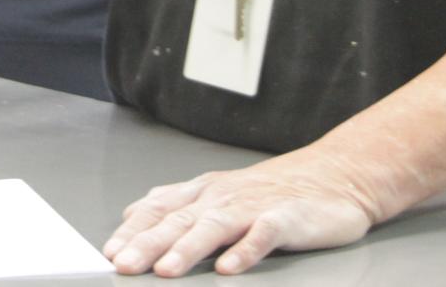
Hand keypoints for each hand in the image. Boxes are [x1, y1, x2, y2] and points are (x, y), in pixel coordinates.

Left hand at [101, 152, 377, 276]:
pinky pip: (264, 234)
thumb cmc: (274, 190)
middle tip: (124, 265)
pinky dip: (246, 250)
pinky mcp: (286, 218)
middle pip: (179, 220)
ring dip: (188, 248)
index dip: (133, 230)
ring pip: (214, 226)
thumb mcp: (218, 192)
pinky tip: (231, 268)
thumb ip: (177, 204)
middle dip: (147, 244)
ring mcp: (253, 206)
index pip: (159, 208)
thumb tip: (132, 213)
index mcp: (204, 192)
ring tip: (167, 271)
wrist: (335, 175)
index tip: (110, 252)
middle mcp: (222, 197)